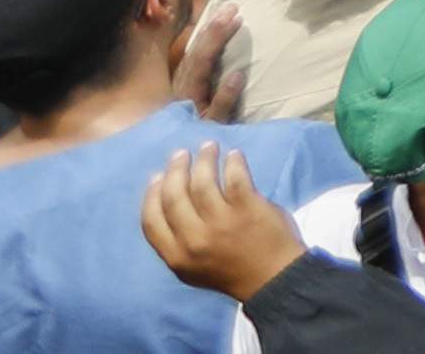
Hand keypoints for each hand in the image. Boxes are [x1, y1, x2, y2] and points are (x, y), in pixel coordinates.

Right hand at [142, 146, 305, 303]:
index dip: (151, 195)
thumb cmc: (232, 271)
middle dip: (175, 170)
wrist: (273, 278)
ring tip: (208, 147)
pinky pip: (234, 177)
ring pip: (202, 181)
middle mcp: (194, 239)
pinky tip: (234, 155)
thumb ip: (176, 242)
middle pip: (174, 195)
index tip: (157, 176)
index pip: (151, 220)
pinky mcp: (248, 208)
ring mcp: (221, 222)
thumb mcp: (192, 268)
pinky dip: (233, 161)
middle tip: (181, 155)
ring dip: (204, 159)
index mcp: (176, 256)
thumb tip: (166, 202)